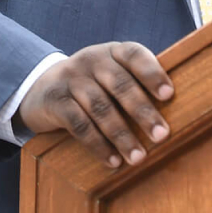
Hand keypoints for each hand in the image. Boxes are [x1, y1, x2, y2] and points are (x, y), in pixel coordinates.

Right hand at [16, 41, 173, 167]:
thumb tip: (172, 113)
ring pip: (100, 107)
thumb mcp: (109, 74)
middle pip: (119, 84)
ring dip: (122, 135)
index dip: (152, 73)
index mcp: (111, 51)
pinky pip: (79, 125)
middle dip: (143, 112)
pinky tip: (113, 161)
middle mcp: (91, 60)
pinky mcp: (55, 101)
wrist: (40, 88)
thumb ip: (134, 83)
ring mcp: (71, 78)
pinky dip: (98, 145)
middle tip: (161, 136)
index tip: (168, 95)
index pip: (134, 55)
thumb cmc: (90, 85)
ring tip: (138, 157)